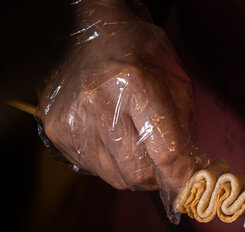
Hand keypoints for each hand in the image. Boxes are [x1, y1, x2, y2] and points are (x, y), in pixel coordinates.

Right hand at [38, 0, 202, 195]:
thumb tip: (187, 171)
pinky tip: (109, 136)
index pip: (164, 151)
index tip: (187, 185)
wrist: (90, 35)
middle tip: (161, 166)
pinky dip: (108, 162)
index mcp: (134, 82)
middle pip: (136, 173)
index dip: (180, 175)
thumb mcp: (174, 79)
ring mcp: (73, 118)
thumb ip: (183, 126)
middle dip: (155, 177)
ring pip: (114, 176)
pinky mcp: (57, 129)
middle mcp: (98, 102)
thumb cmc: (138, 54)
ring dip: (131, 170)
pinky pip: (92, 168)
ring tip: (132, 144)